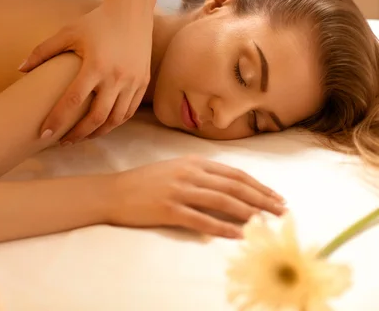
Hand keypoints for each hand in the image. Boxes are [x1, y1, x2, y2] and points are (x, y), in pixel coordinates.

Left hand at [19, 2, 152, 143]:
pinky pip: (128, 111)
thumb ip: (42, 51)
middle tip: (62, 142)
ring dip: (97, 133)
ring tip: (81, 137)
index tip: (44, 133)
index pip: (73, 101)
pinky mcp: (143, 82)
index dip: (57, 120)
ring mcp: (133, 81)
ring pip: (115, 119)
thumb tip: (20, 69)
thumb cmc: (96, 21)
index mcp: (95, 65)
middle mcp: (116, 77)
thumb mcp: (68, 32)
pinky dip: (114, 123)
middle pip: (96, 118)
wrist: (132, 11)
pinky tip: (101, 126)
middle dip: (78, 135)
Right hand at [108, 156, 285, 237]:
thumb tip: (228, 185)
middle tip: (281, 211)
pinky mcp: (170, 209)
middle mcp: (190, 174)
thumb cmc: (144, 181)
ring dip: (249, 212)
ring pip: (223, 201)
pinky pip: (202, 219)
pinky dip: (222, 227)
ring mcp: (180, 191)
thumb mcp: (174, 168)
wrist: (114, 192)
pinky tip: (237, 234)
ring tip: (266, 222)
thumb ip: (199, 173)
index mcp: (193, 162)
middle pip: (235, 187)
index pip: (234, 174)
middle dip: (262, 199)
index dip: (259, 186)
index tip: (275, 196)